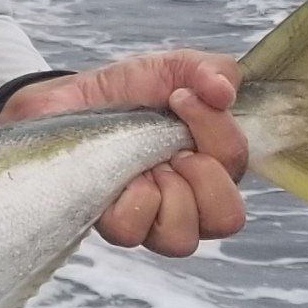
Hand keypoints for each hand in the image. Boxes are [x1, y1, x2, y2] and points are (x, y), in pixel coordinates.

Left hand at [0, 51, 248, 256]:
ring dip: (167, 196)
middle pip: (225, 219)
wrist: (68, 97)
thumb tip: (225, 92)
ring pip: (181, 240)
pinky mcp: (113, 223)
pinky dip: (129, 201)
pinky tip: (118, 176)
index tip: (180, 98)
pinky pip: (132, 231)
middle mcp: (189, 199)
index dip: (218, 134)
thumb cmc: (127, 90)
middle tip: (173, 149)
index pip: (238, 169)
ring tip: (146, 165)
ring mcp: (151, 218)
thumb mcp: (174, 68)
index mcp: (213, 163)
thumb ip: (211, 70)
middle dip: (203, 177)